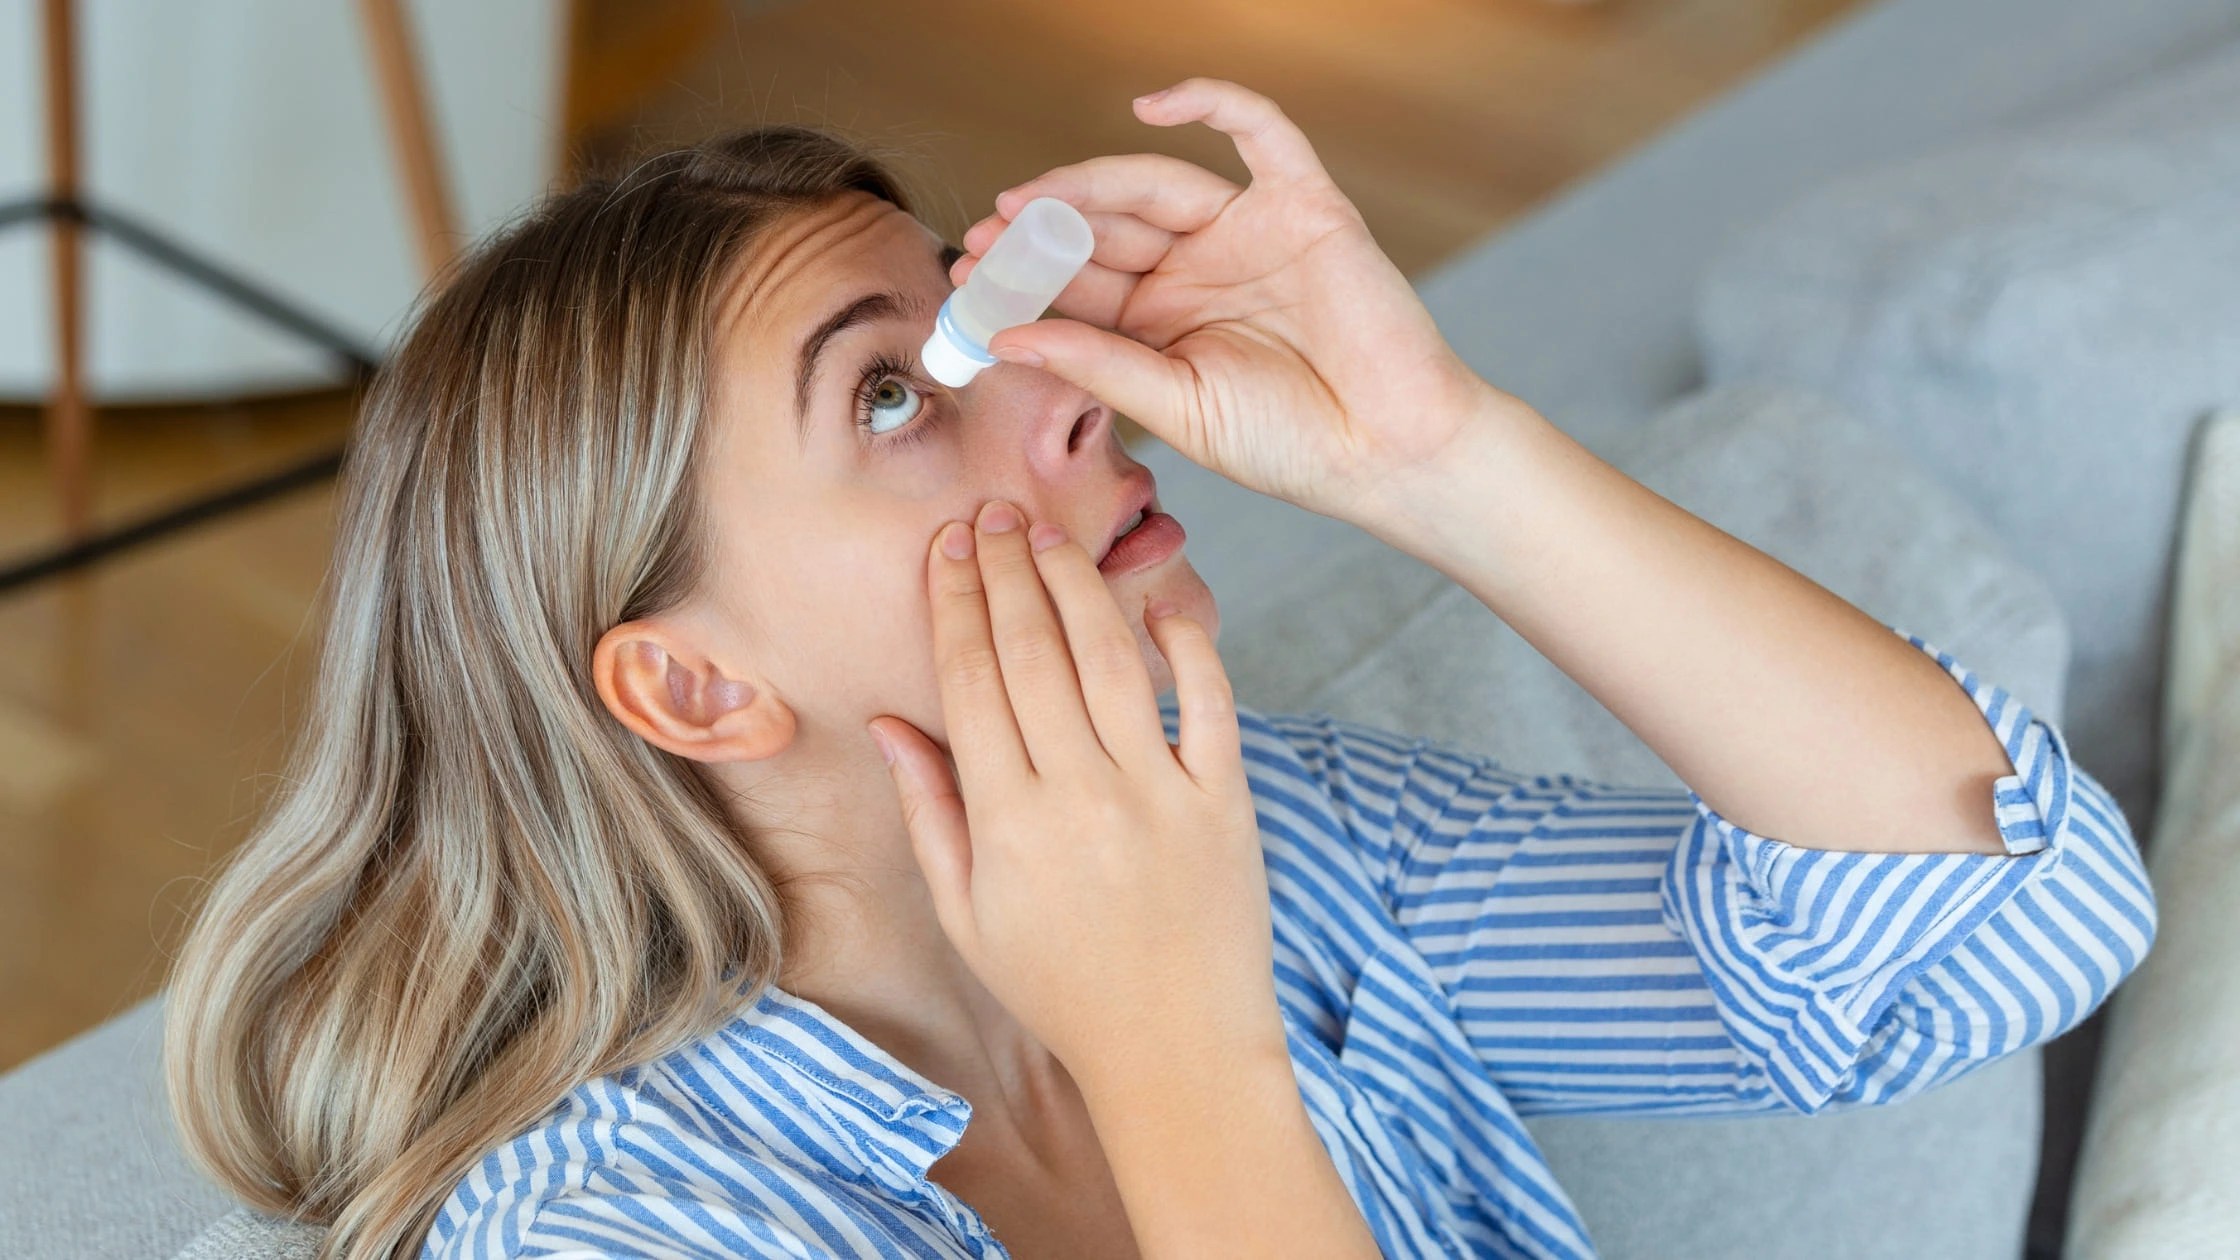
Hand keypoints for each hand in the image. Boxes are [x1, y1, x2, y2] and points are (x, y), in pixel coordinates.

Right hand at [866, 500, 1283, 1082]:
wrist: (1176, 1048)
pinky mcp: (1224, 799)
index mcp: (1009, 821)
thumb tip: (890, 725)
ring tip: (1050, 536)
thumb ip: (931, 812)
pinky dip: (1189, 643)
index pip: (973, 682)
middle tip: (992, 514)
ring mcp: (1159, 792)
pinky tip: (1160, 599)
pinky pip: (1210, 701)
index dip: (956, 605)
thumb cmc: (1063, 987)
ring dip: (1077, 586)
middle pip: (1035, 654)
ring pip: (1111, 660)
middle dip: (1007, 573)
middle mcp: (1081, 794)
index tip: (946, 550)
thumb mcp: (969, 914)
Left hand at [954, 76, 1503, 522]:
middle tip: (986, 237)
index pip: (1078, 286)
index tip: (966, 280)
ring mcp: (1247, 233)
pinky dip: (1210, 105)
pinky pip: (1259, 132)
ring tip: (1032, 203)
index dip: (1023, 278)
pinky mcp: (1304, 205)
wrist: (1391, 452)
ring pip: (1155, 185)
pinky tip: (1151, 107)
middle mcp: (1196, 271)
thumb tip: (1006, 338)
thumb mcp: (1178, 408)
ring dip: (1090, 184)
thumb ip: (1100, 365)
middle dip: (1043, 231)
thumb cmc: (1291, 446)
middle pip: (1105, 230)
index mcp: (1161, 325)